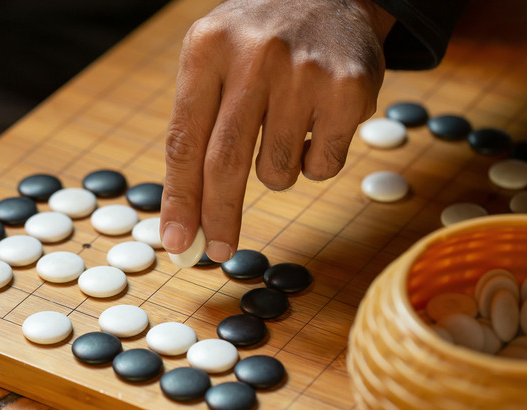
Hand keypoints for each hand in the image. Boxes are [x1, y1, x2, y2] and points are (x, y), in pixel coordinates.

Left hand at [160, 0, 394, 261]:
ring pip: (278, 172)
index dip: (179, 198)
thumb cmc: (260, 41)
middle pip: (226, 163)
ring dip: (277, 169)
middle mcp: (254, 56)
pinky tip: (318, 120)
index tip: (176, 240)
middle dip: (218, 217)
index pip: (184, 139)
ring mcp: (305, 72)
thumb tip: (187, 214)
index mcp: (207, 48)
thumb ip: (197, 126)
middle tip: (216, 251)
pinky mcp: (350, 90)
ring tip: (286, 125)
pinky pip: (322, 167)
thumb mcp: (215, 59)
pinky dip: (316, 160)